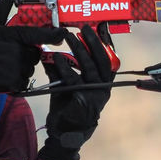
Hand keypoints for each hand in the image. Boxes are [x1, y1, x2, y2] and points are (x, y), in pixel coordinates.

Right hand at [0, 0, 66, 95]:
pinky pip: (24, 80)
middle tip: (10, 53)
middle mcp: (19, 51)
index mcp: (14, 35)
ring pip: (29, 66)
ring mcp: (17, 67)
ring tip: (4, 63)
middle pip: (34, 52)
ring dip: (22, 66)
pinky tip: (4, 74)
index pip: (39, 34)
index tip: (62, 33)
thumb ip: (3, 7)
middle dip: (26, 52)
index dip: (54, 34)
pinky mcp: (15, 81)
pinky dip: (17, 79)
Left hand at [38, 25, 114, 159]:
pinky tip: (56, 58)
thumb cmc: (67, 107)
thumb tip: (51, 50)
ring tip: (69, 37)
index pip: (109, 59)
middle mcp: (103, 88)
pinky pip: (73, 80)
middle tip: (84, 28)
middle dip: (93, 42)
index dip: (106, 43)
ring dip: (79, 50)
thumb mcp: (66, 84)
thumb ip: (62, 67)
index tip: (101, 26)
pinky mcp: (83, 101)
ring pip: (89, 67)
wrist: (64, 133)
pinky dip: (64, 67)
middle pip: (102, 60)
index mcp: (103, 83)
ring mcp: (95, 95)